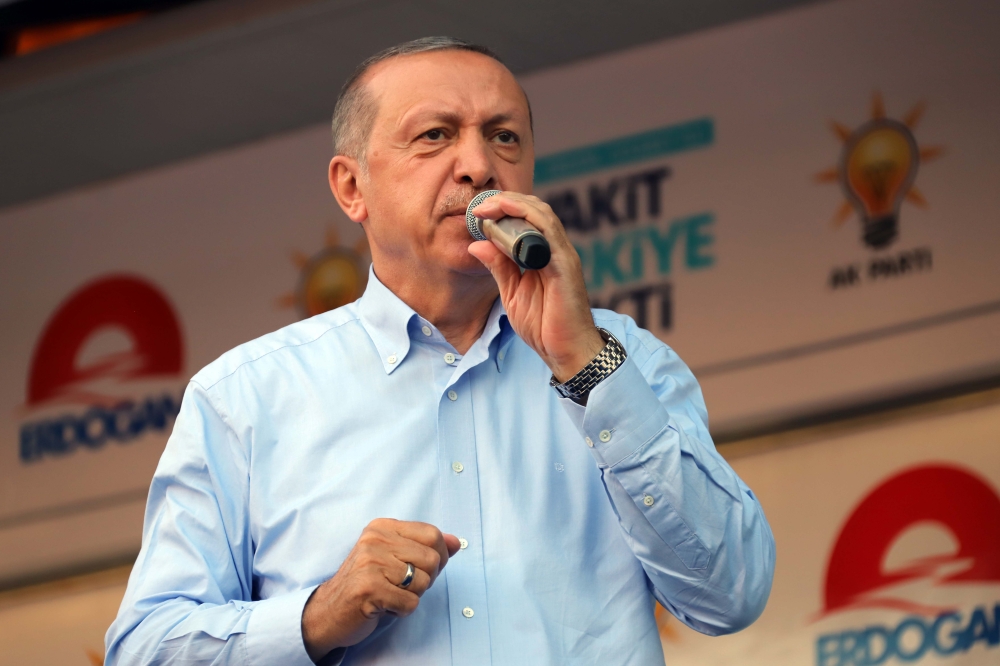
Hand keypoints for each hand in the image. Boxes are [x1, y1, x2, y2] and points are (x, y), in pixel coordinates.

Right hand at [301, 519, 460, 660]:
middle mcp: (375, 540)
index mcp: (383, 527)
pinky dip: (401, 610)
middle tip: (402, 586)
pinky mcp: (368, 588)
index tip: (421, 568)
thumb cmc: (367, 583)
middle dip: (425, 579)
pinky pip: (410, 603)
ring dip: (411, 596)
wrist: (329, 611)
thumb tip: (457, 542)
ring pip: (423, 582)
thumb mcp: (395, 556)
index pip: (432, 534)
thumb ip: (426, 547)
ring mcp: (370, 563)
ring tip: (390, 594)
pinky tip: (384, 605)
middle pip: (432, 559)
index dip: (438, 556)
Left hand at [467, 192, 604, 381]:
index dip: (503, 209)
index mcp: (543, 255)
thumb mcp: (512, 293)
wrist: (566, 351)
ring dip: (514, 205)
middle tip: (480, 205)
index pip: (527, 219)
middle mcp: (556, 250)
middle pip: (535, 210)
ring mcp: (563, 256)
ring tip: (490, 206)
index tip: (477, 211)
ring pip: (543, 215)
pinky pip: (549, 233)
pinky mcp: (565, 266)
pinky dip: (528, 219)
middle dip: (506, 201)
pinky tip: (508, 216)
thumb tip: (476, 245)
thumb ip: (498, 267)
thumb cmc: (544, 325)